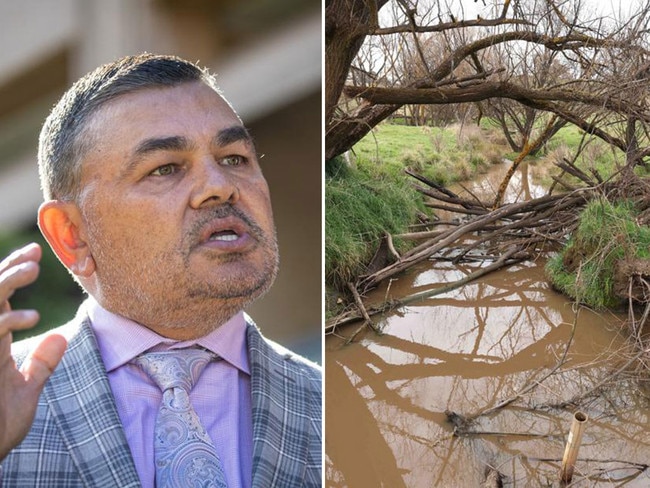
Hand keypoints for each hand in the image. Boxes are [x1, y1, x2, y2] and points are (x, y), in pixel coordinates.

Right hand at [0, 243, 66, 460]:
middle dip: (9, 267)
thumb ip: (41, 364)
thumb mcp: (26, 390)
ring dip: (6, 281)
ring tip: (33, 269)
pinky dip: (9, 320)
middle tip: (35, 253)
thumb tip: (59, 337)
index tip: (35, 254)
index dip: (13, 271)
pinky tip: (33, 318)